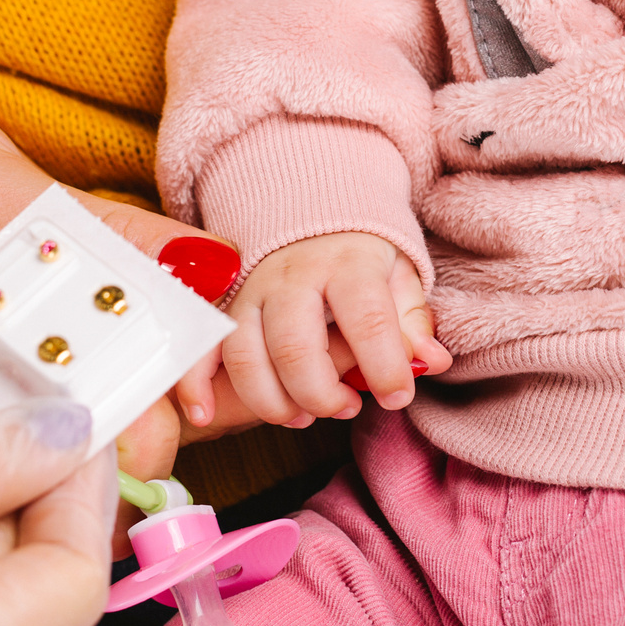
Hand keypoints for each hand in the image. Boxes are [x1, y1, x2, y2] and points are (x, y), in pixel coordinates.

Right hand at [178, 231, 451, 427]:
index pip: (367, 318)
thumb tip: (430, 362)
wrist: (308, 208)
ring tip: (303, 416)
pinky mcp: (222, 306)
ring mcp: (251, 289)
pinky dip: (194, 384)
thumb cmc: (358, 257)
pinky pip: (199, 346)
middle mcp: (292, 274)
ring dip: (273, 401)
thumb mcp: (398, 277)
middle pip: (295, 346)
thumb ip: (413, 323)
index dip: (384, 367)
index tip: (397, 396)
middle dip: (321, 395)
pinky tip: (204, 414)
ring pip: (245, 355)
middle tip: (348, 408)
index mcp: (347, 262)